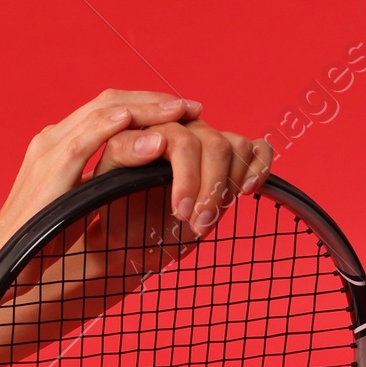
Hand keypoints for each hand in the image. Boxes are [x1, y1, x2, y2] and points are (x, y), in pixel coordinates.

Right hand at [0, 90, 270, 258]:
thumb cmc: (36, 244)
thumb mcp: (73, 206)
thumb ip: (98, 186)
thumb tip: (136, 185)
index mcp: (57, 145)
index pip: (107, 110)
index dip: (146, 107)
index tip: (180, 114)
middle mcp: (52, 138)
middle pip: (110, 101)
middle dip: (154, 101)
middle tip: (190, 108)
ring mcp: (50, 150)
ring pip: (104, 111)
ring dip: (147, 109)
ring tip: (180, 113)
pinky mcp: (51, 168)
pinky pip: (88, 138)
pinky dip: (118, 127)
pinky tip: (147, 128)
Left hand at [94, 103, 271, 234]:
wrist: (128, 239)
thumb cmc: (114, 211)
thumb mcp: (106, 183)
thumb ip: (124, 153)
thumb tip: (157, 140)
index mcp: (153, 127)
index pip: (182, 137)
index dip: (187, 174)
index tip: (181, 210)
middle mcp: (184, 129)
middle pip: (214, 144)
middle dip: (209, 187)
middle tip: (196, 223)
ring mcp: (208, 143)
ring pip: (237, 147)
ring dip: (228, 187)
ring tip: (206, 222)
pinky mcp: (228, 160)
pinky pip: (258, 149)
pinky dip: (260, 166)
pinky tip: (247, 189)